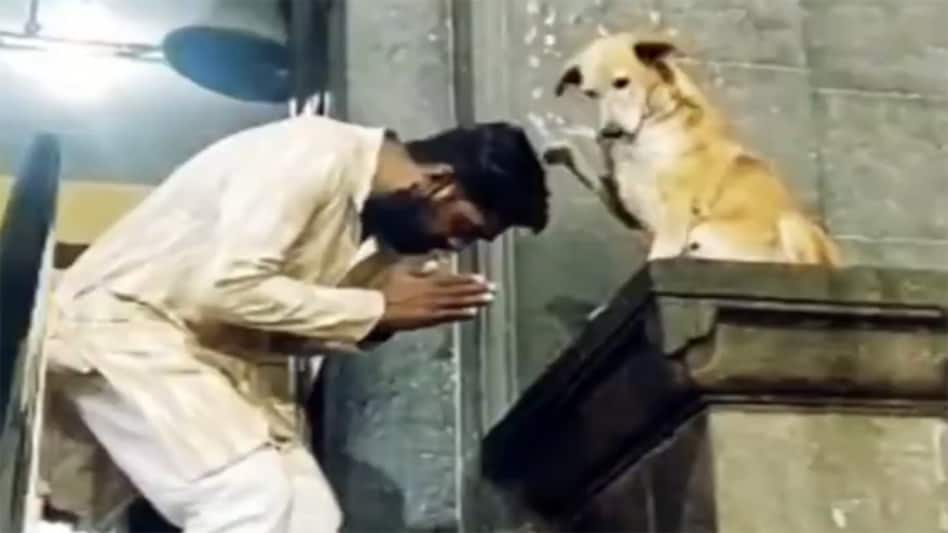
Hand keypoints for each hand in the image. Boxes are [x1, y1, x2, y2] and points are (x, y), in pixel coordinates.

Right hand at [374, 269, 493, 331]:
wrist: (373, 309)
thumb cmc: (382, 288)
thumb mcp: (398, 269)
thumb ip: (417, 266)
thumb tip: (434, 262)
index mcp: (425, 280)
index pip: (450, 279)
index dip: (467, 279)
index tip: (482, 278)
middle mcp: (432, 293)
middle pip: (458, 291)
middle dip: (476, 290)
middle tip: (494, 289)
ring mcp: (430, 308)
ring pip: (456, 303)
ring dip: (474, 301)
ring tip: (489, 300)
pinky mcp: (426, 320)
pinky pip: (447, 317)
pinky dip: (460, 314)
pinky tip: (473, 313)